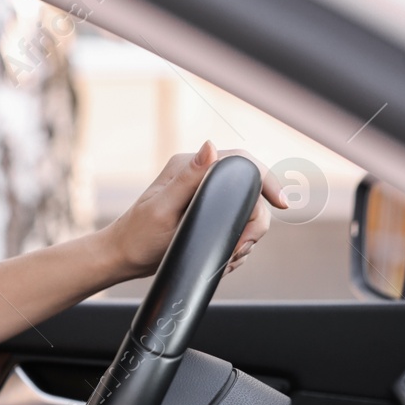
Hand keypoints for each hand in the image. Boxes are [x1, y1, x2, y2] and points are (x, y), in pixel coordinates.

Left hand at [100, 140, 286, 281]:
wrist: (122, 259)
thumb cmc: (137, 236)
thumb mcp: (162, 209)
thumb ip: (188, 179)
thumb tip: (211, 146)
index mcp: (189, 167)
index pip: (242, 163)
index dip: (267, 181)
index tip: (282, 203)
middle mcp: (199, 179)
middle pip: (250, 194)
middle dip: (253, 224)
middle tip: (241, 247)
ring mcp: (204, 198)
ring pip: (246, 214)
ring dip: (245, 239)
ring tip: (230, 257)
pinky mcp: (206, 216)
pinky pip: (234, 227)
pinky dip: (235, 246)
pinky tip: (224, 258)